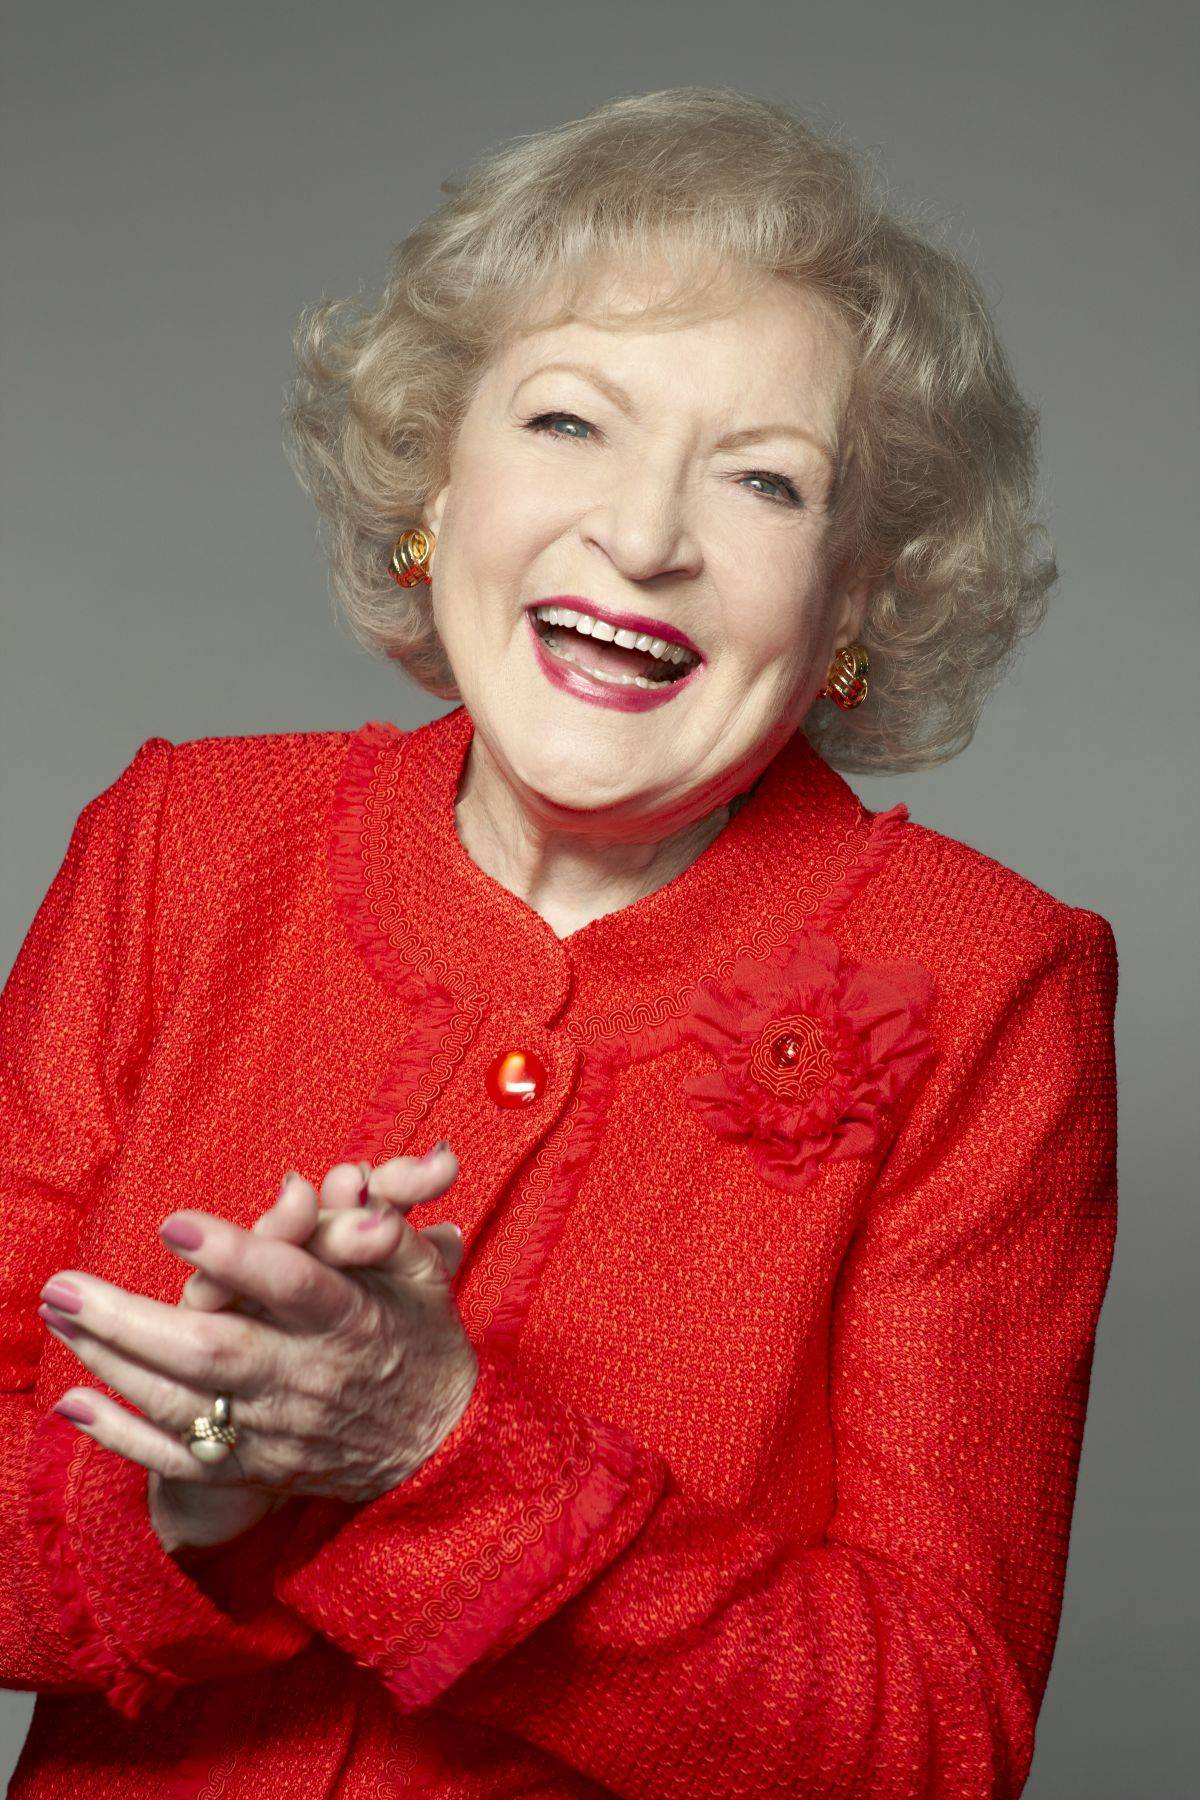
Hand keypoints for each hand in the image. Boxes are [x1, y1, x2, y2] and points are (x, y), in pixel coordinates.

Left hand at [38, 1147, 473, 1551]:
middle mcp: (306, 1378)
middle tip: (64, 1286)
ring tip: (58, 1317)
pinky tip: (72, 1404)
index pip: (292, 1285)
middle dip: (130, 1321)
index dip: (235, 1255)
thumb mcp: (420, 1275)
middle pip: (215, 1351)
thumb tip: (347, 1184)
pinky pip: (179, 1459)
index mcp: (350, 1320)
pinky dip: (121, 1438)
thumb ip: (379, 1230)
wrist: (433, 1448)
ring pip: (184, 1403)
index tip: (175, 1223)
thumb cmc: (418, 1339)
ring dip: (111, 1362)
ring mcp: (274, 1429)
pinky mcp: (253, 1466)